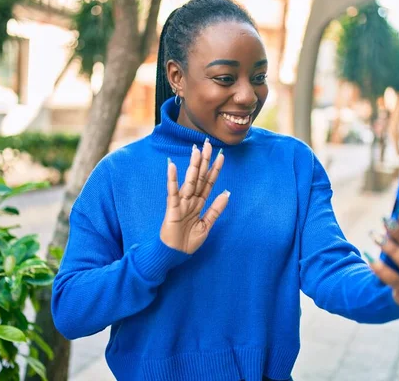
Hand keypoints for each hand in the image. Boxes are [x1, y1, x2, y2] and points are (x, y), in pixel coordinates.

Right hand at [160, 139, 229, 253]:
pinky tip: (172, 166)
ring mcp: (181, 203)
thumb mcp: (207, 225)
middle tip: (208, 144)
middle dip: (204, 161)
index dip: (215, 169)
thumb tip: (227, 193)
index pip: (209, 183)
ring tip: (196, 150)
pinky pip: (172, 192)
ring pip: (189, 181)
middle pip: (200, 177)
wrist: (174, 255)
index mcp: (199, 203)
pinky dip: (172, 179)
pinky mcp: (171, 208)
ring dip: (193, 166)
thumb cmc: (188, 242)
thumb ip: (216, 209)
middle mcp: (191, 200)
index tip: (222, 156)